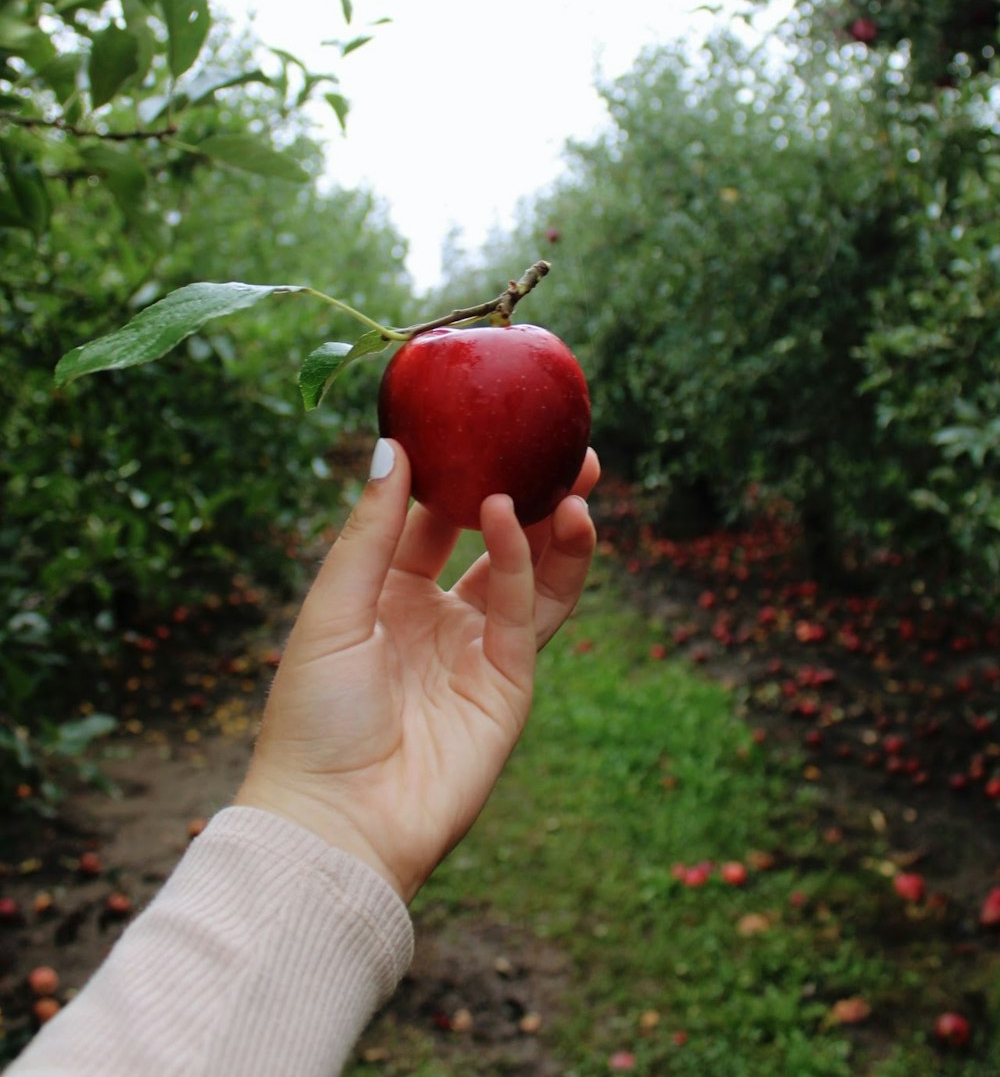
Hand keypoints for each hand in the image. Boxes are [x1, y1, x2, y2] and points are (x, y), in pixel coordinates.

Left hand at [235, 438, 598, 901]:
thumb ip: (371, 531)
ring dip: (554, 527)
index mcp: (386, 598)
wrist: (336, 823)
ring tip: (576, 477)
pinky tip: (527, 520)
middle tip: (564, 447)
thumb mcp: (332, 608)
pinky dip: (529, 563)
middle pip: (496, 543)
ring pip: (530, 574)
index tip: (483, 425)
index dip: (459, 474)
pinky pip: (525, 611)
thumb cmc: (313, 717)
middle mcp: (438, 618)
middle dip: (531, 495)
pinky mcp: (508, 685)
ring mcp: (477, 651)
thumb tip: (393, 446)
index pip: (432, 522)